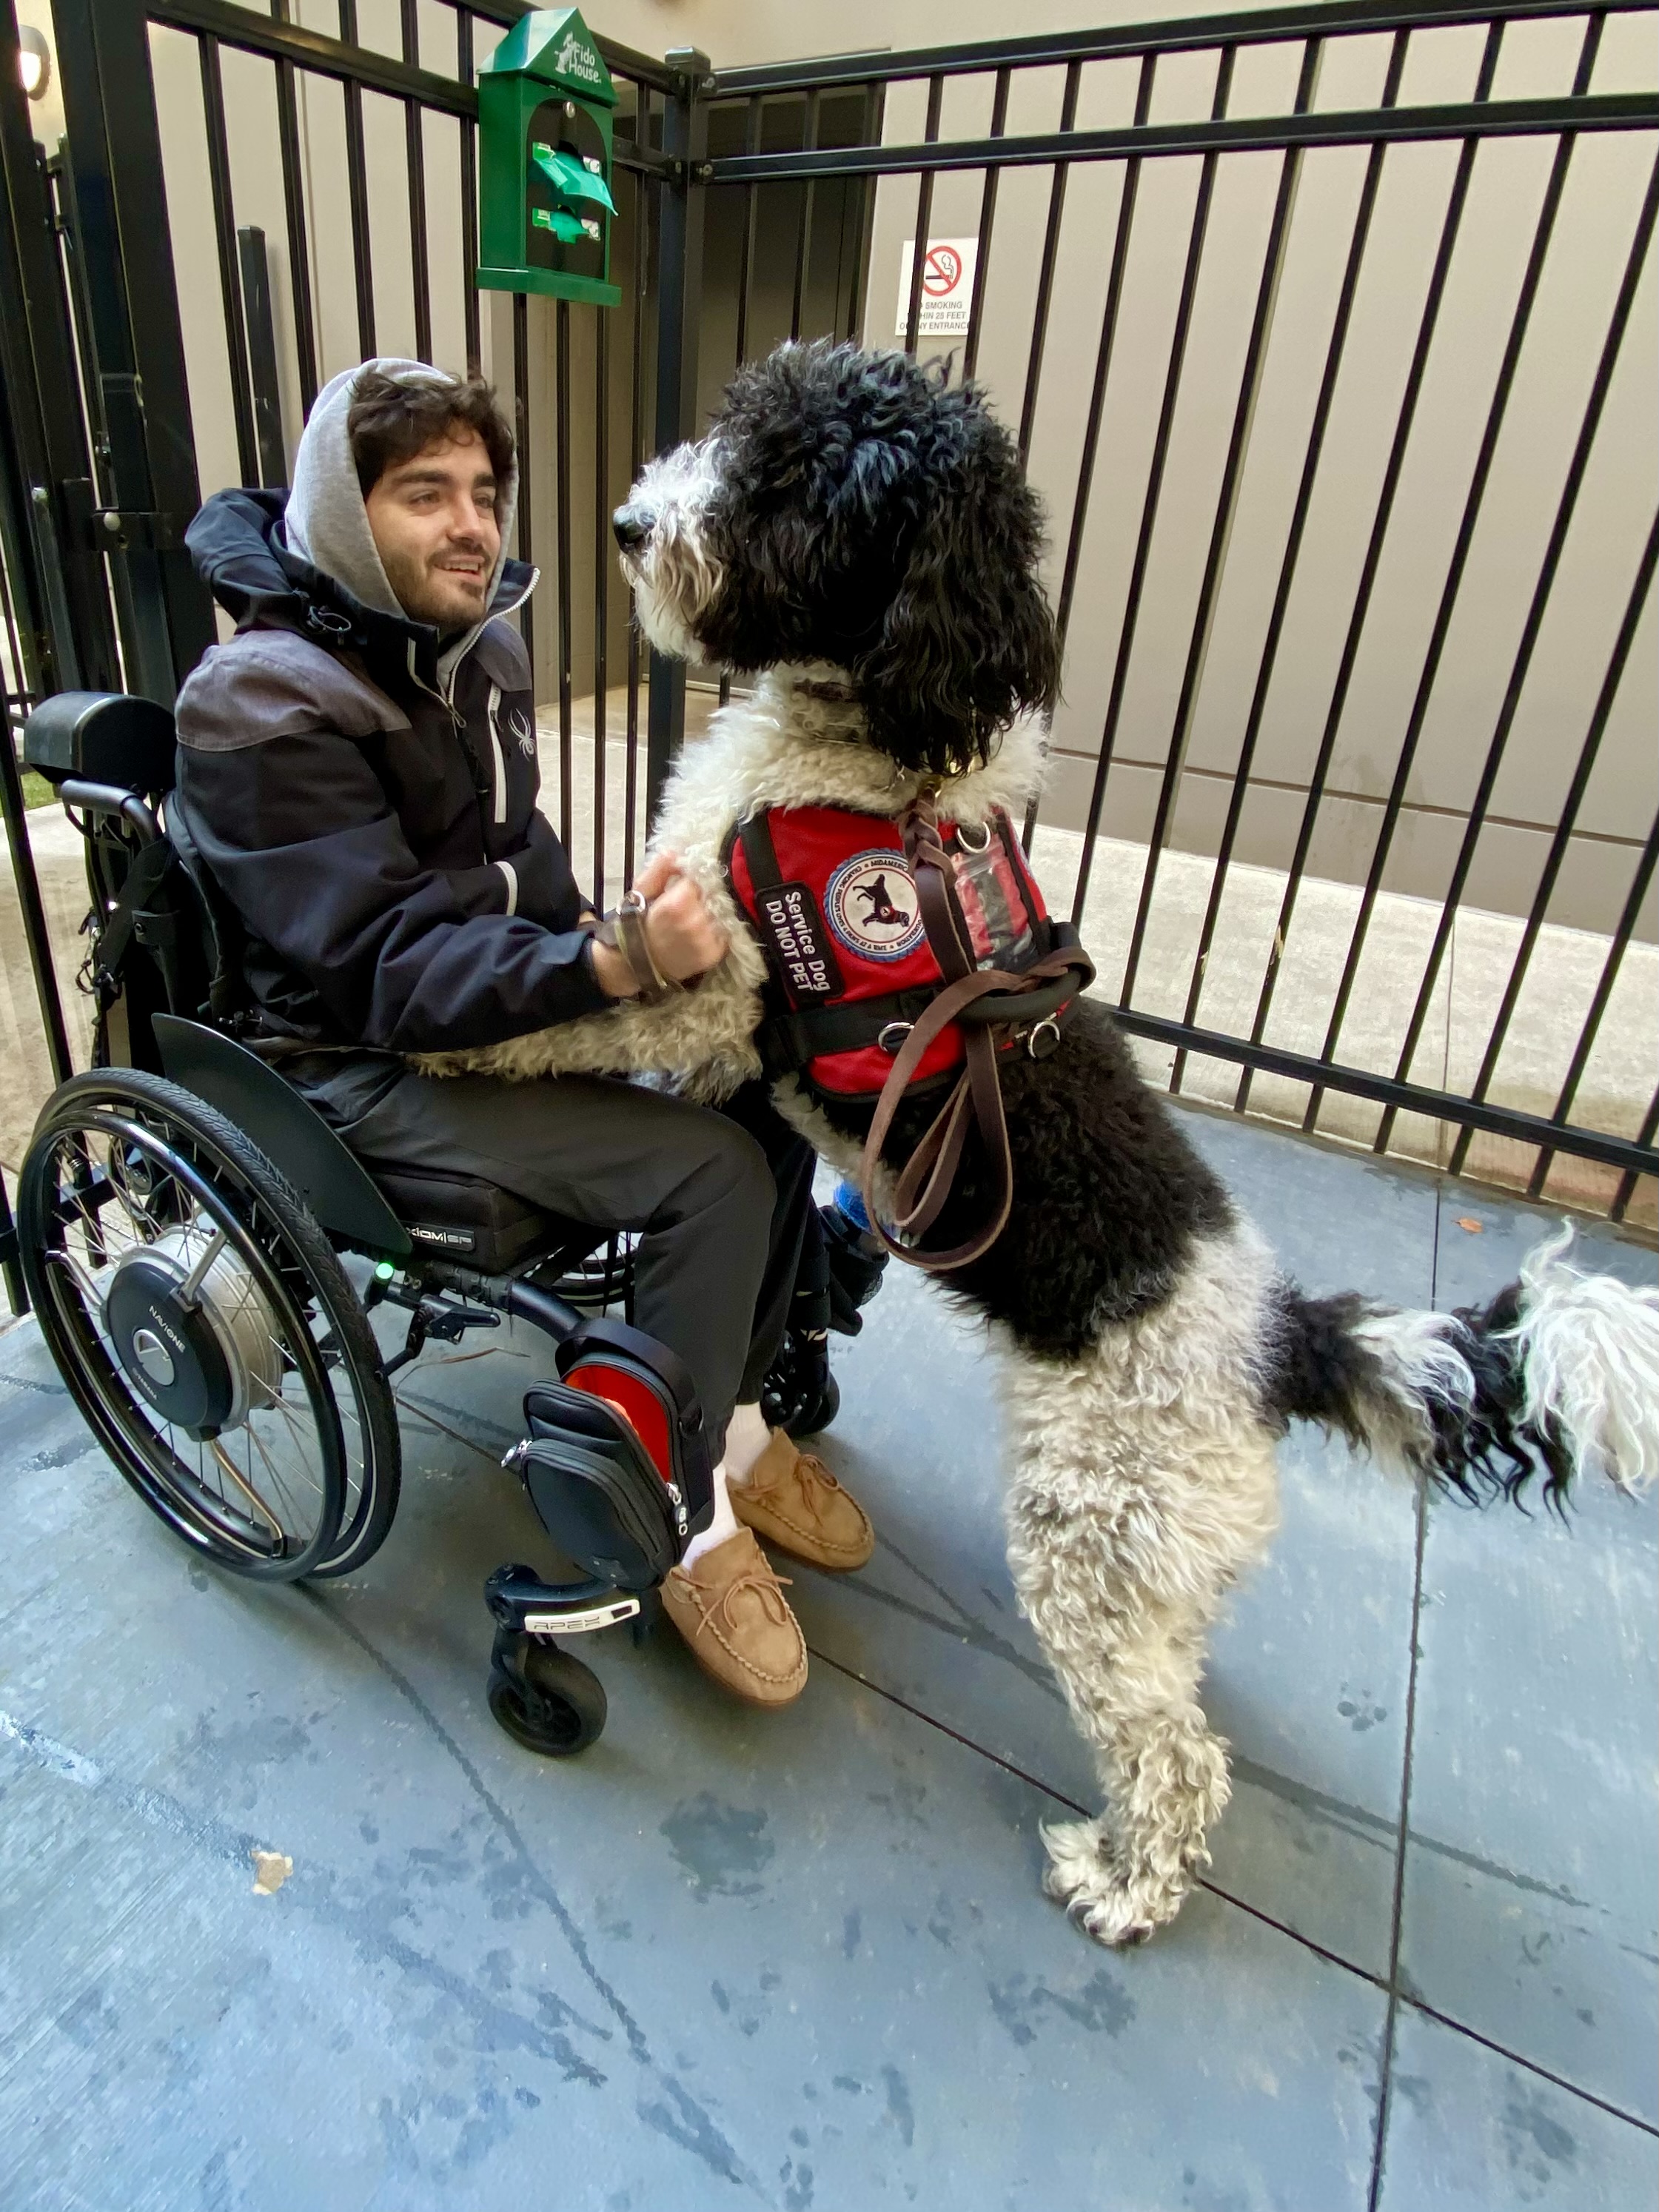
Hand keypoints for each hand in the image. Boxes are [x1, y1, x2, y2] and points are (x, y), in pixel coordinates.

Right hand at [639, 852, 728, 982]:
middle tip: (698, 896)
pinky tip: (708, 927)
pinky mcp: (714, 955)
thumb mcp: (642, 890)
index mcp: (677, 903)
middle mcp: (695, 922)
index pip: (701, 877)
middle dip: (708, 892)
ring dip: (716, 909)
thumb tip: (676, 851)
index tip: (692, 880)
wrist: (640, 962)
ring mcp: (707, 940)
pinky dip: (720, 927)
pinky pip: (726, 933)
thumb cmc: (641, 922)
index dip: (697, 876)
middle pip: (715, 894)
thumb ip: (660, 868)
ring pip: (723, 912)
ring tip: (703, 912)